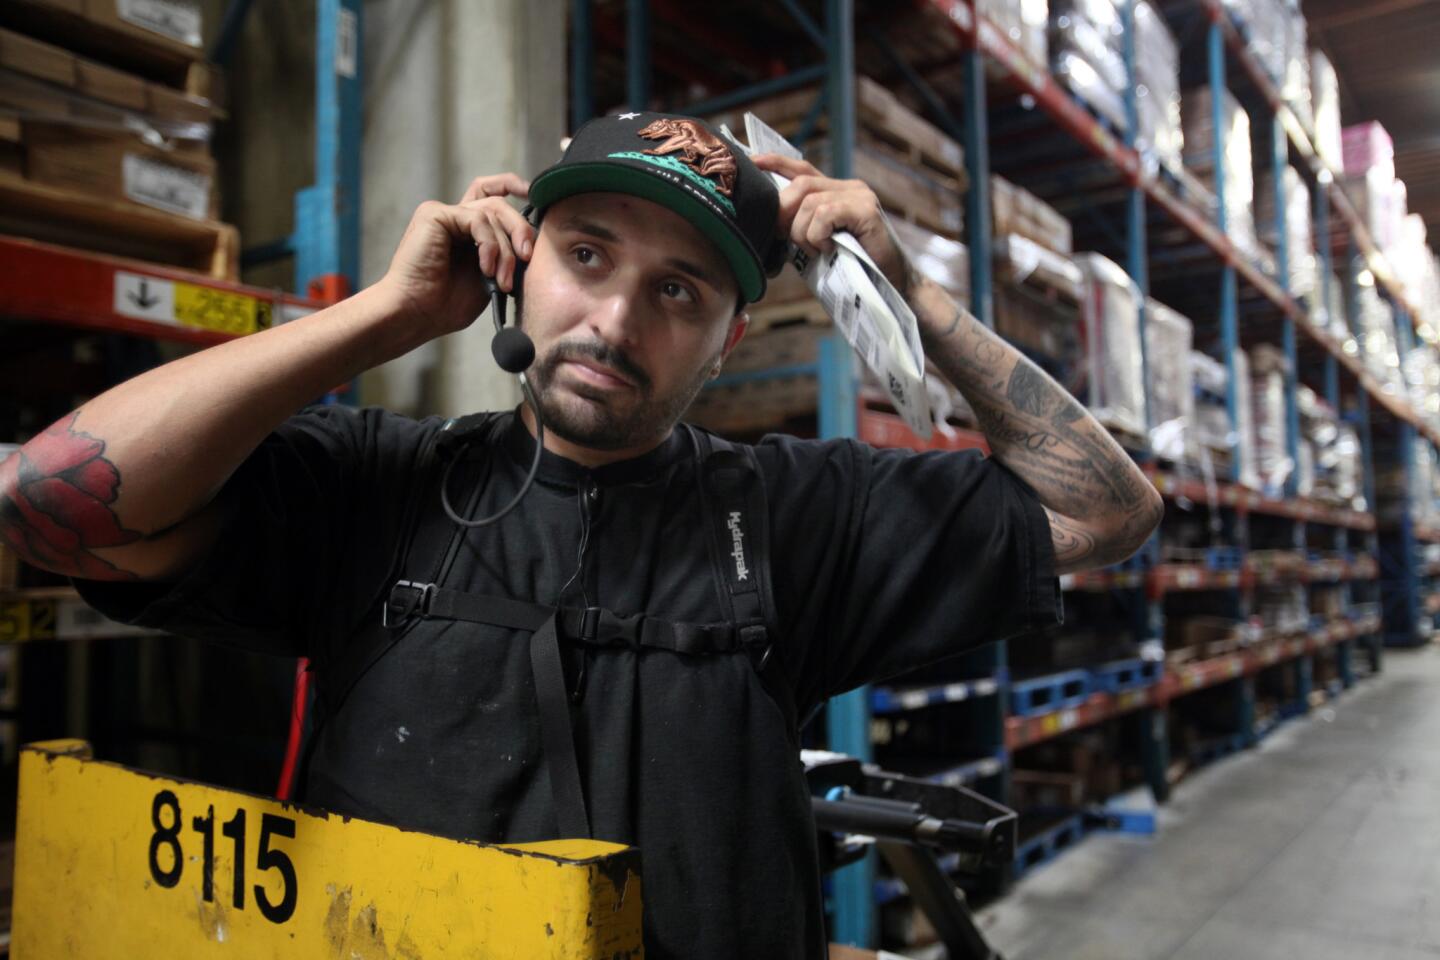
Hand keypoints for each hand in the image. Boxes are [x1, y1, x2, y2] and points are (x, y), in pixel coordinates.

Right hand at [374, 173, 533, 339]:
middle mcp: (455, 217)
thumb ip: (508, 256)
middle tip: (528, 257)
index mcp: (466, 230)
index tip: (536, 197)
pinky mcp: (435, 214)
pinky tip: (486, 269)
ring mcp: (444, 213)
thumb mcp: (490, 278)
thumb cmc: (447, 305)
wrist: (416, 314)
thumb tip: (535, 244)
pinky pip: (478, 220)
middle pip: (499, 203)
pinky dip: (489, 245)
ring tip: (502, 279)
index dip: (514, 187)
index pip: (492, 194)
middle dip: (520, 228)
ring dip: (506, 248)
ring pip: (493, 210)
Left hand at [751, 153, 914, 296]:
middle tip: (784, 236)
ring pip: (810, 203)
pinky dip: (817, 235)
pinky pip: (825, 214)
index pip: (803, 169)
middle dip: (784, 212)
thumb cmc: (854, 269)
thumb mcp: (820, 244)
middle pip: (801, 184)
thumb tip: (772, 224)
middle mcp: (850, 188)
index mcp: (839, 192)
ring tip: (815, 250)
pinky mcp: (866, 210)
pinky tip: (827, 249)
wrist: (892, 286)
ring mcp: (860, 197)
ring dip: (802, 232)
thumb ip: (802, 228)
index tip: (753, 162)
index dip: (777, 164)